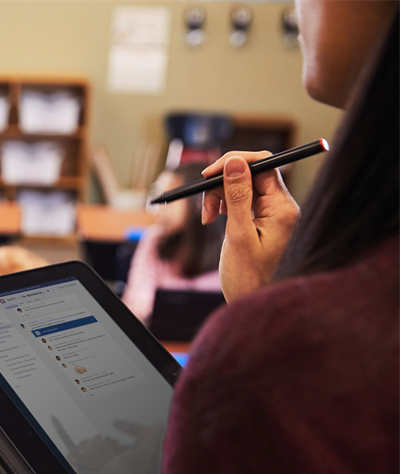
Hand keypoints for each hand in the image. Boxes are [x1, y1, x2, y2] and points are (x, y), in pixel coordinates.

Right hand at [201, 151, 299, 301]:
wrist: (246, 298)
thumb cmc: (245, 274)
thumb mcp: (238, 233)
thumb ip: (237, 196)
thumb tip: (235, 162)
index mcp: (282, 208)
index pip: (264, 166)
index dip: (236, 163)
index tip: (210, 172)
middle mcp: (279, 205)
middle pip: (250, 173)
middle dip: (222, 182)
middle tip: (204, 200)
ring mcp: (268, 211)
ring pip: (239, 184)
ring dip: (217, 195)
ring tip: (206, 217)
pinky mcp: (256, 217)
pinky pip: (236, 198)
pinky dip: (220, 203)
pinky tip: (211, 218)